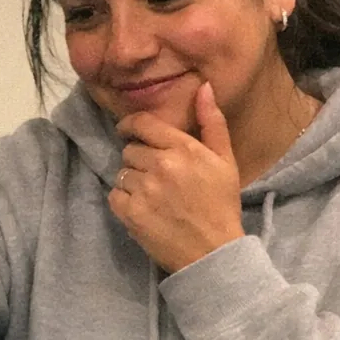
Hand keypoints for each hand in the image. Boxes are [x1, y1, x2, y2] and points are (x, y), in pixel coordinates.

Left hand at [109, 82, 244, 273]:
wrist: (213, 252)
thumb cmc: (221, 205)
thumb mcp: (225, 161)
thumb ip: (212, 122)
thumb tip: (203, 87)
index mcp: (183, 149)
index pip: (143, 124)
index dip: (131, 125)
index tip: (128, 131)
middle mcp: (161, 165)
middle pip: (130, 149)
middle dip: (138, 159)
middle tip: (153, 175)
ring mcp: (144, 190)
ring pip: (122, 172)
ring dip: (132, 181)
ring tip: (151, 194)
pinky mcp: (131, 213)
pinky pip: (114, 195)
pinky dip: (124, 201)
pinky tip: (142, 208)